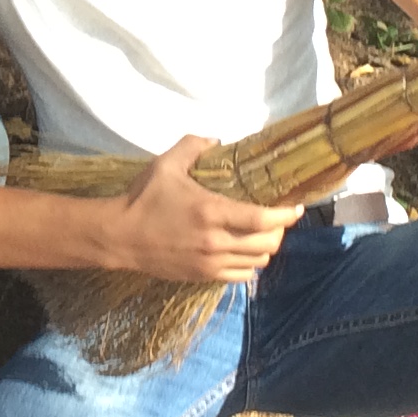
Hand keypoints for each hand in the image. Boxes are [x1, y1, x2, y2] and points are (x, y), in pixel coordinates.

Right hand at [110, 137, 301, 282]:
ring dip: (265, 249)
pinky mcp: (203, 276)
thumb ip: (193, 146)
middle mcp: (216, 241)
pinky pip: (240, 276)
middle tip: (277, 219)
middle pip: (267, 244)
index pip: (263, 219)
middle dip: (279, 231)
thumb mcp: (166, 164)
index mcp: (211, 212)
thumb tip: (217, 140)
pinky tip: (243, 252)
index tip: (297, 207)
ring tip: (261, 235)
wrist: (120, 236)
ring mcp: (211, 263)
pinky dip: (249, 265)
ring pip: (257, 262)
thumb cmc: (144, 198)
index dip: (286, 215)